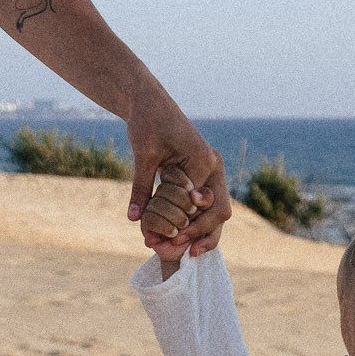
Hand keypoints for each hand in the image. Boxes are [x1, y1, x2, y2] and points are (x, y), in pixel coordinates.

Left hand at [126, 90, 230, 257]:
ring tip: (186, 252)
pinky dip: (196, 222)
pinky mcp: (202, 176)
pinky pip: (205, 205)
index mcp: (204, 161)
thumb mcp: (143, 156)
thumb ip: (142, 188)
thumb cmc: (147, 122)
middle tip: (179, 250)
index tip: (170, 240)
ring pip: (216, 212)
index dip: (189, 226)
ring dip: (202, 232)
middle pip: (219, 212)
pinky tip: (183, 238)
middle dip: (201, 234)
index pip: (203, 204)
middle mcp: (214, 167)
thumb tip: (134, 218)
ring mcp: (211, 172)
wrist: (150, 103)